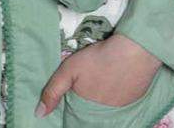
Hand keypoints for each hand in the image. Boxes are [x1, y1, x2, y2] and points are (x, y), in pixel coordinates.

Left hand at [35, 33, 162, 116]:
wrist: (135, 52)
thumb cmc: (98, 60)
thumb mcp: (69, 70)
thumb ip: (53, 91)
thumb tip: (39, 114)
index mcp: (87, 113)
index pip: (75, 123)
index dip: (70, 115)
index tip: (69, 105)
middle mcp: (104, 118)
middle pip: (89, 119)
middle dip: (84, 111)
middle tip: (84, 92)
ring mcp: (120, 112)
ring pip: (104, 114)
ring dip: (99, 106)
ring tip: (97, 89)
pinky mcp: (132, 104)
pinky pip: (117, 108)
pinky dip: (113, 101)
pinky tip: (112, 86)